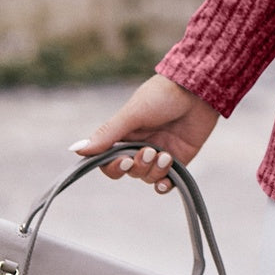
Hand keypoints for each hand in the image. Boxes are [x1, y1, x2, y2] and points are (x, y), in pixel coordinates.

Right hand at [68, 74, 219, 192]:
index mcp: (125, 134)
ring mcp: (159, 153)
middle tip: (148, 151)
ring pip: (146, 177)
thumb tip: (75, 150)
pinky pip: (165, 182)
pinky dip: (164, 183)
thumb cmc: (163, 95)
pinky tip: (167, 176)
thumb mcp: (133, 113)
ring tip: (165, 154)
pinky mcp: (178, 159)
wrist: (199, 90)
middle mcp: (139, 145)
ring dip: (154, 170)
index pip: (107, 161)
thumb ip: (107, 134)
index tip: (122, 160)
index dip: (112, 166)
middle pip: (127, 171)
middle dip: (136, 166)